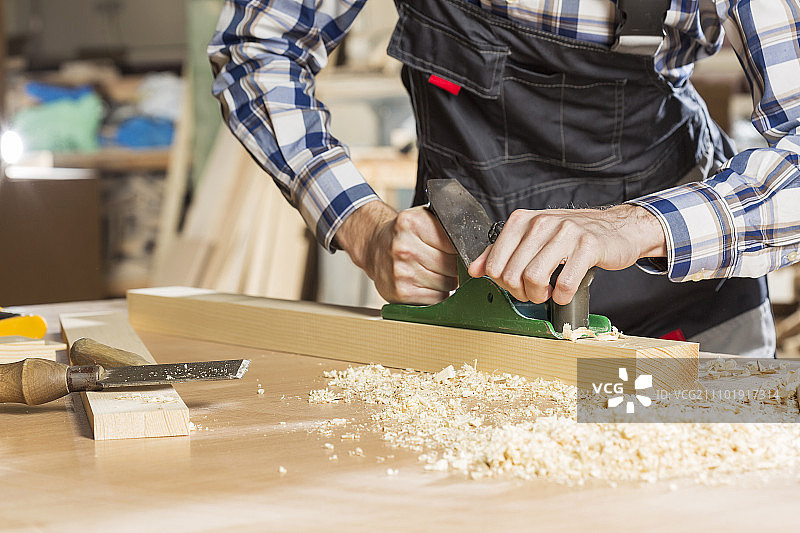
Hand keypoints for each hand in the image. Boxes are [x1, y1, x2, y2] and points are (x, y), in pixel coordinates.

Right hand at [335, 201, 457, 303]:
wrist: (374, 245)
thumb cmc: (404, 233)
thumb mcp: (423, 218)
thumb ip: (448, 226)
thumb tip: (478, 247)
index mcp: (413, 224)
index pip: (456, 244)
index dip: (462, 250)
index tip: (459, 251)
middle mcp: (404, 248)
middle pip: (452, 266)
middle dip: (454, 267)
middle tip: (444, 261)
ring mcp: (401, 272)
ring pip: (446, 284)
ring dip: (446, 281)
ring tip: (433, 270)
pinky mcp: (400, 292)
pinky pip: (436, 298)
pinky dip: (436, 293)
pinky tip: (426, 282)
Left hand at [468, 204, 666, 304]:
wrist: (615, 229)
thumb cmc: (570, 237)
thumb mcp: (532, 239)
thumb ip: (501, 252)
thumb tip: (474, 269)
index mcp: (522, 220)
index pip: (495, 263)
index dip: (502, 283)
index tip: (516, 285)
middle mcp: (542, 222)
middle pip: (513, 274)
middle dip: (521, 293)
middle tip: (534, 293)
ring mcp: (566, 232)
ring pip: (534, 278)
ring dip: (540, 296)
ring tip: (548, 293)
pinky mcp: (588, 245)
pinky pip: (565, 283)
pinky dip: (563, 296)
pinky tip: (565, 293)